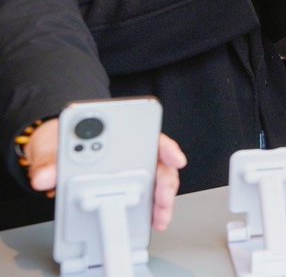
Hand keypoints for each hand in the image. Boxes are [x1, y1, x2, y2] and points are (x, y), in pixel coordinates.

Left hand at [25, 121, 187, 231]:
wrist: (51, 152)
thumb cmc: (58, 142)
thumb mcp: (50, 148)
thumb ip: (48, 162)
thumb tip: (44, 177)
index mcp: (117, 132)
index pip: (150, 134)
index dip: (166, 147)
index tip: (174, 159)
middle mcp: (130, 148)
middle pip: (159, 162)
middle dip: (165, 181)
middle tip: (162, 196)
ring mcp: (131, 167)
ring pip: (157, 181)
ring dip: (162, 199)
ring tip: (159, 216)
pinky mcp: (126, 185)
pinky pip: (146, 195)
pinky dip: (152, 209)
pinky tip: (152, 220)